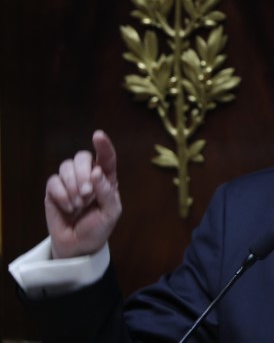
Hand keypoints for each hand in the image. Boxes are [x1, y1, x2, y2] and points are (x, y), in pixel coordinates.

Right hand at [44, 130, 121, 258]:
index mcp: (106, 179)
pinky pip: (53, 181)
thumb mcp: (111, 212)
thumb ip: (107, 192)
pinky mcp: (53, 191)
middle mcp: (87, 176)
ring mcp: (69, 182)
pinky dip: (61, 195)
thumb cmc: (99, 227)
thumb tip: (97, 172)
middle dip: (83, 173)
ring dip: (73, 185)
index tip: (98, 135)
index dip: (103, 145)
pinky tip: (68, 208)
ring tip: (79, 204)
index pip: (106, 157)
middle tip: (87, 194)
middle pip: (82, 157)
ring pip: (66, 166)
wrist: (79, 246)